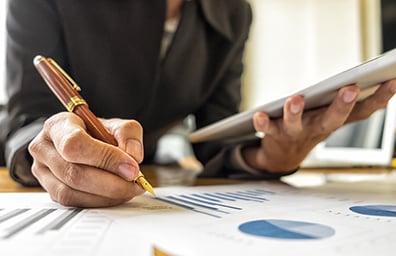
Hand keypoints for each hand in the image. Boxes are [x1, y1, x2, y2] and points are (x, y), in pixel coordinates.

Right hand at [28, 112, 144, 206]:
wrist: (87, 144)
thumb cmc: (99, 133)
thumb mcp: (117, 125)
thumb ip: (128, 134)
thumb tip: (132, 157)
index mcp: (58, 125)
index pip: (74, 144)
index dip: (105, 158)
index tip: (131, 167)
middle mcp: (44, 148)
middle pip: (74, 173)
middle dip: (111, 182)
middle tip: (136, 183)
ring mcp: (43, 172)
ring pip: (72, 192)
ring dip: (107, 195)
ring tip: (129, 189)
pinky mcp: (50, 191)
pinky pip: (74, 203)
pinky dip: (99, 202)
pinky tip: (116, 195)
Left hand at [243, 79, 395, 172]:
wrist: (282, 156)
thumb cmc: (310, 128)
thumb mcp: (332, 117)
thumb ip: (351, 106)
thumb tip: (384, 85)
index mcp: (334, 122)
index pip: (361, 113)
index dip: (378, 99)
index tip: (391, 81)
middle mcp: (317, 128)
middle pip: (332, 120)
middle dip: (341, 106)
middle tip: (350, 89)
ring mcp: (295, 133)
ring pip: (296, 125)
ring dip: (295, 113)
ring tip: (295, 100)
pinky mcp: (274, 134)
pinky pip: (267, 128)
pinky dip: (263, 122)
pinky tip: (259, 114)